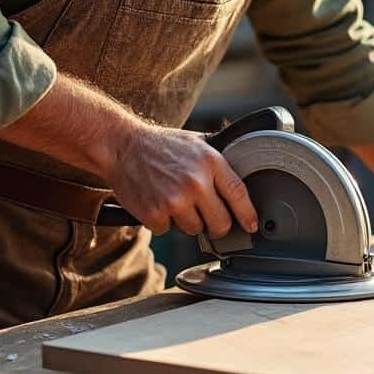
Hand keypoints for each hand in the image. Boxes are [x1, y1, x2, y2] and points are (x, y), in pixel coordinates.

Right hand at [106, 122, 257, 236]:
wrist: (122, 146)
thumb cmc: (161, 145)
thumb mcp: (197, 143)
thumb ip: (219, 162)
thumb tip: (243, 180)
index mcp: (210, 162)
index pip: (239, 194)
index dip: (248, 215)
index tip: (252, 226)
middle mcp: (196, 182)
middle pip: (221, 223)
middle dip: (216, 223)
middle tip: (206, 215)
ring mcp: (175, 199)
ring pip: (195, 230)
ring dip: (187, 221)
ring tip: (175, 200)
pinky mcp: (154, 213)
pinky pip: (168, 230)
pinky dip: (163, 222)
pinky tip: (157, 203)